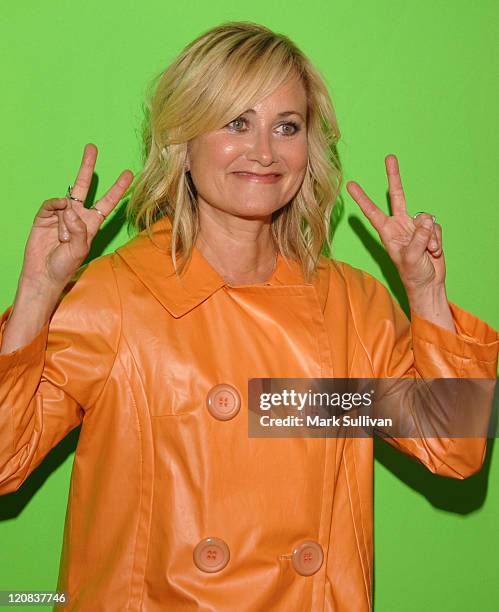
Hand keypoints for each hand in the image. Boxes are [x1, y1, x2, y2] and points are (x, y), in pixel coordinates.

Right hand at [20, 143, 133, 290]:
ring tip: (62, 239)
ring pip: (67, 204)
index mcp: (92, 223)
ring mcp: (61, 213)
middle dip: (87, 166)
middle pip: (84, 186)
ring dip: (65, 223)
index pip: (108, 202)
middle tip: (92, 147)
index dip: (118, 188)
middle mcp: (78, 215)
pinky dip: (55, 210)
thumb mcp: (80, 250)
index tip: (129, 173)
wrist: (43, 273)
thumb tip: (70, 208)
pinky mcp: (44, 215)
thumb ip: (80, 229)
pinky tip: (55, 220)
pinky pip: (52, 204)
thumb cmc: (65, 265)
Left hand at [346, 154, 443, 296]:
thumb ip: (418, 238)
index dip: (362, 198)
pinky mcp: (428, 231)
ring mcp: (414, 227)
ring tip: (428, 251)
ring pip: (425, 216)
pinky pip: (435, 226)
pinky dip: (437, 239)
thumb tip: (425, 220)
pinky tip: (434, 251)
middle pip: (397, 196)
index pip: (372, 212)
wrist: (428, 284)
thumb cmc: (413, 274)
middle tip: (389, 157)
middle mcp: (399, 225)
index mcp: (388, 232)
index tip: (350, 185)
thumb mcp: (412, 258)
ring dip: (429, 235)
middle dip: (394, 177)